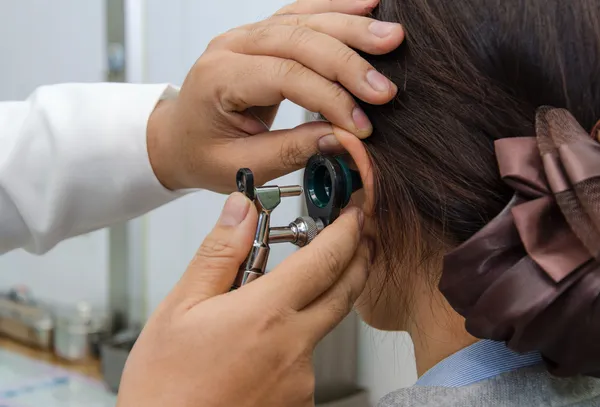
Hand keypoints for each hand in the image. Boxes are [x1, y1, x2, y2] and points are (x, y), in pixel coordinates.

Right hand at [116, 193, 371, 406]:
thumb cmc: (165, 386)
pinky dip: (294, 343)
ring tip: (274, 303)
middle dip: (358, 258)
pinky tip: (261, 348)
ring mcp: (302, 380)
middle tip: (359, 237)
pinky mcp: (301, 403)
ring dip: (315, 305)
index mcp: (265, 315)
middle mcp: (294, 348)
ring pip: (322, 328)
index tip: (355, 211)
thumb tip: (242, 209)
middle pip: (344, 291)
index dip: (346, 229)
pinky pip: (307, 361)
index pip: (325, 259)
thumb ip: (220, 254)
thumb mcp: (180, 309)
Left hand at [147, 0, 403, 191]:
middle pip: (298, 39)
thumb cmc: (202, 153)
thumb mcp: (241, 166)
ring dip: (351, 26)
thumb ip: (291, 150)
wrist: (179, 137)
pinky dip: (336, 8)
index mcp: (220, 78)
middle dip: (348, 61)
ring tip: (391, 36)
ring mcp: (247, 35)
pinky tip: (367, 5)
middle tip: (386, 86)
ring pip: (304, 19)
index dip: (329, 99)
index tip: (361, 126)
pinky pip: (302, 13)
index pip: (285, 76)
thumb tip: (344, 139)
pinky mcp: (263, 35)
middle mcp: (232, 46)